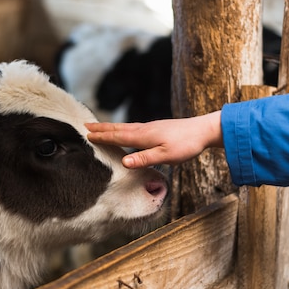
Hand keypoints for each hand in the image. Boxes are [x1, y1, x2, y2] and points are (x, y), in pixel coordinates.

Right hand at [85, 111, 222, 167]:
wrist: (203, 130)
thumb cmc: (186, 145)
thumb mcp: (166, 156)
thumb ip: (144, 159)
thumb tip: (124, 162)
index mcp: (144, 136)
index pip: (118, 136)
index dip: (102, 136)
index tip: (87, 134)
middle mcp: (144, 129)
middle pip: (118, 128)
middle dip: (101, 128)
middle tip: (85, 126)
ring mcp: (150, 127)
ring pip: (125, 127)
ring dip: (110, 127)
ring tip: (99, 127)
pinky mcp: (156, 128)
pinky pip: (133, 127)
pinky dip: (122, 128)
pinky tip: (124, 131)